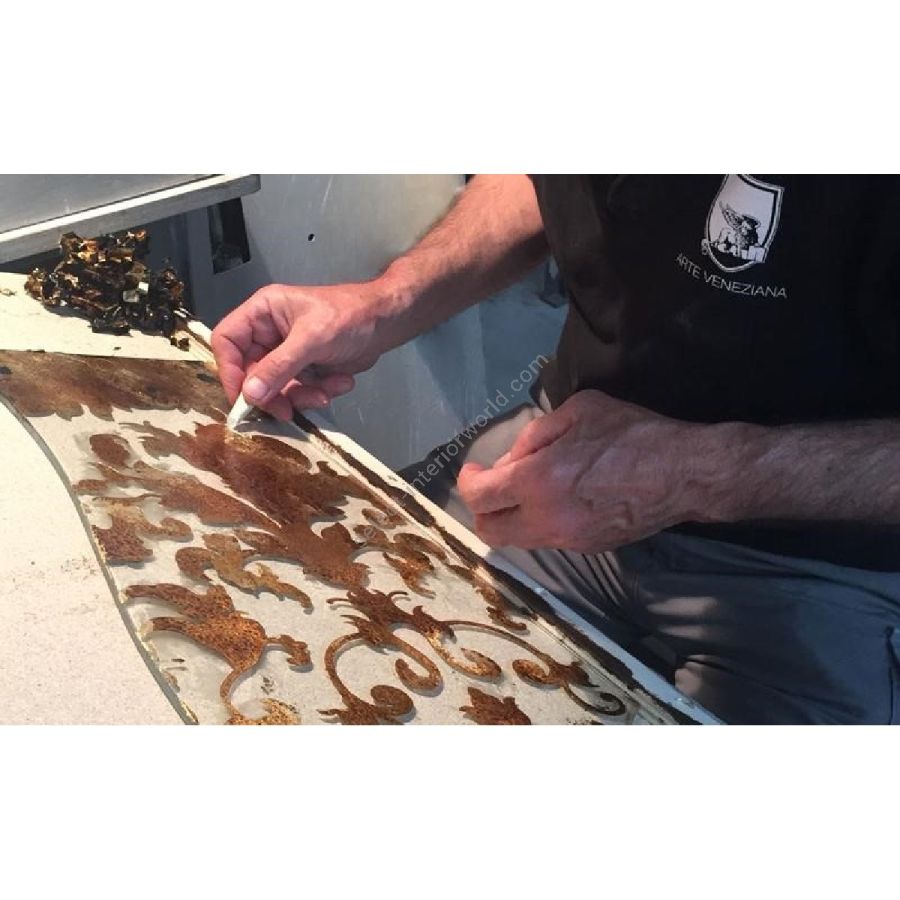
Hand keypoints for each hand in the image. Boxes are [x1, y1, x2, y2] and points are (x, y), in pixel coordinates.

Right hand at [211, 282, 390, 420]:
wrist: (386, 322)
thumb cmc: (350, 316)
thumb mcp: (312, 339)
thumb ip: (279, 367)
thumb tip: (250, 394)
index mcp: (262, 312)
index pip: (227, 341)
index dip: (229, 370)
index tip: (242, 398)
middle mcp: (269, 333)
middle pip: (250, 373)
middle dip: (272, 393)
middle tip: (286, 410)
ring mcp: (286, 354)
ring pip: (276, 388)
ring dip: (300, 396)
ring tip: (326, 392)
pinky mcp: (304, 370)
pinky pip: (298, 392)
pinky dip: (318, 393)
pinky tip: (340, 382)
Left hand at [457, 390, 727, 552]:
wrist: (684, 474)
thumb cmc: (633, 434)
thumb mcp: (579, 412)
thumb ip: (535, 436)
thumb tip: (513, 459)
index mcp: (539, 481)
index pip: (480, 496)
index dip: (468, 481)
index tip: (474, 468)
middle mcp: (546, 519)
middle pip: (490, 531)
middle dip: (482, 509)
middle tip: (492, 485)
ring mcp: (567, 539)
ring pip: (518, 540)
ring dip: (510, 518)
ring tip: (525, 490)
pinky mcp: (587, 548)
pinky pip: (546, 540)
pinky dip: (538, 523)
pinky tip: (556, 500)